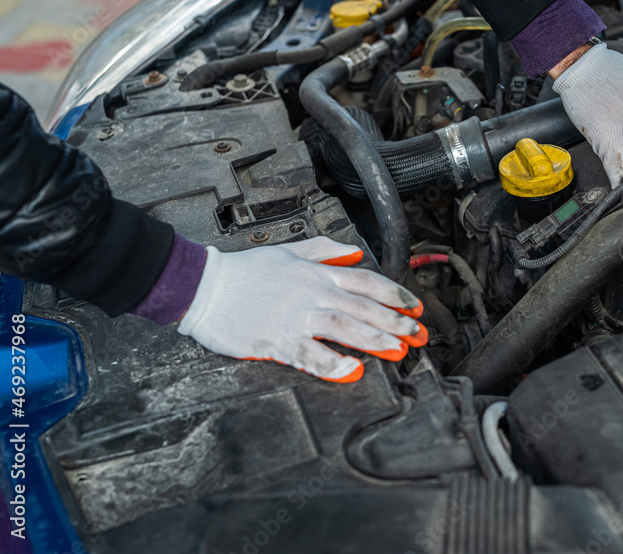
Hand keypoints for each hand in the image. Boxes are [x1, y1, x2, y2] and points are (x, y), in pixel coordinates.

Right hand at [177, 237, 426, 382]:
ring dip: (375, 340)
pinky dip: (332, 363)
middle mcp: (313, 293)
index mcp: (317, 273)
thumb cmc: (244, 272)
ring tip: (397, 351)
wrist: (204, 286)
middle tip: (418, 335)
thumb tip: (354, 251)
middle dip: (396, 321)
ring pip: (345, 327)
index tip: (415, 307)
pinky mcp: (277, 340)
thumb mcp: (289, 251)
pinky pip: (310, 354)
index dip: (395, 294)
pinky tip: (351, 371)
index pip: (367, 281)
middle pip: (364, 306)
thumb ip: (324, 251)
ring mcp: (296, 317)